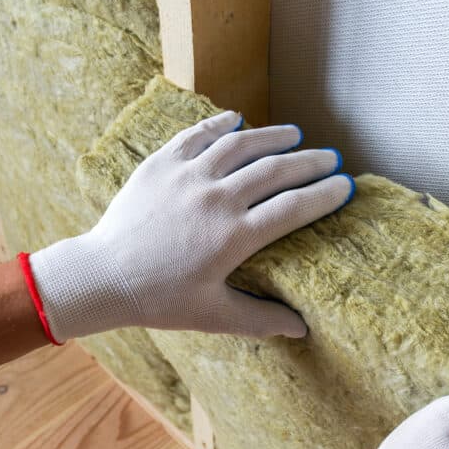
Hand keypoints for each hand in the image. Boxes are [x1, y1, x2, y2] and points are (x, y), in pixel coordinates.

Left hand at [23, 111, 354, 342]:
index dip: (324, 196)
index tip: (345, 186)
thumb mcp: (213, 316)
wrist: (102, 276)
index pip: (293, 209)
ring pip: (240, 144)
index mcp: (234, 237)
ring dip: (273, 136)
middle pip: (276, 170)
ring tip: (295, 134)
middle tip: (331, 158)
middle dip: (309, 162)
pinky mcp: (162, 163)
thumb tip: (302, 329)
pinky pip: (197, 134)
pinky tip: (237, 119)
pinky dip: (221, 124)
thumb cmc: (159, 300)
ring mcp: (188, 176)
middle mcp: (216, 199)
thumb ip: (261, 319)